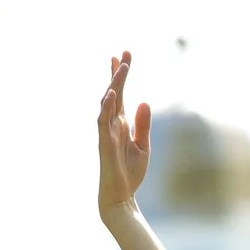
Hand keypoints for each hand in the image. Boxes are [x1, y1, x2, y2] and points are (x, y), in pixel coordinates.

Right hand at [96, 51, 150, 217]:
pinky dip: (106, 106)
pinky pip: (103, 121)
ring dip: (114, 84)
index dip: (121, 76)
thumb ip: (143, 125)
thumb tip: (145, 102)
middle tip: (124, 53)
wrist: (122, 196)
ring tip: (120, 66)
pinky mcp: (105, 142)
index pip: (121, 95)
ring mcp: (107, 132)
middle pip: (113, 93)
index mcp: (121, 124)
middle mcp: (112, 124)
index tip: (124, 56)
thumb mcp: (143, 146)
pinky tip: (112, 93)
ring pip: (108, 102)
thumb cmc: (130, 173)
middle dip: (118, 73)